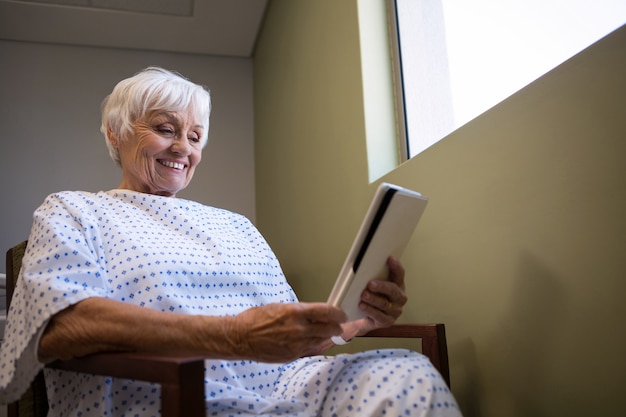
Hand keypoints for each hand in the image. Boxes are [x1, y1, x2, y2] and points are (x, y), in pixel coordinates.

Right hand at [226, 302, 346, 361]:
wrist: (240, 338)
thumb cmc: (256, 319)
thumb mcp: (280, 307)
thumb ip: (300, 312)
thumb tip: (315, 314)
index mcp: (295, 312)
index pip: (326, 312)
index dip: (338, 314)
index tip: (342, 314)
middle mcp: (299, 328)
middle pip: (329, 329)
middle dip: (337, 327)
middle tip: (340, 325)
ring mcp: (296, 344)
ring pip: (322, 341)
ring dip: (328, 337)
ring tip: (331, 334)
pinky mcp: (292, 355)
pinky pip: (311, 350)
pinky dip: (317, 345)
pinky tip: (318, 342)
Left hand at [347, 257, 407, 336]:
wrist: (365, 318)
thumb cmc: (371, 296)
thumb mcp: (374, 285)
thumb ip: (374, 275)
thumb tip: (364, 266)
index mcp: (398, 285)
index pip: (399, 274)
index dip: (396, 266)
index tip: (389, 258)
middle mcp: (399, 298)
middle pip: (393, 290)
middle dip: (381, 286)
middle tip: (370, 284)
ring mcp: (395, 310)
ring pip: (384, 303)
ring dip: (373, 299)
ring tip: (364, 295)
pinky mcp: (388, 321)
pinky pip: (379, 316)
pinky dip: (370, 310)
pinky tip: (362, 306)